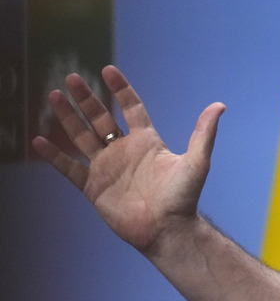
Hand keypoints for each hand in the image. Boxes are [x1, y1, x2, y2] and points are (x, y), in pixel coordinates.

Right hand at [32, 65, 224, 255]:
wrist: (167, 230)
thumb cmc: (183, 197)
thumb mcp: (196, 161)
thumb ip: (203, 133)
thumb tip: (220, 105)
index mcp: (146, 142)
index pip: (131, 108)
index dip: (120, 89)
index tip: (108, 70)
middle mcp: (124, 151)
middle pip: (100, 118)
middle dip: (85, 99)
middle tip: (70, 78)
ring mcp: (106, 167)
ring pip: (81, 137)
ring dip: (67, 118)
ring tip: (53, 97)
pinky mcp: (93, 186)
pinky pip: (68, 168)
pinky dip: (53, 155)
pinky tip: (38, 140)